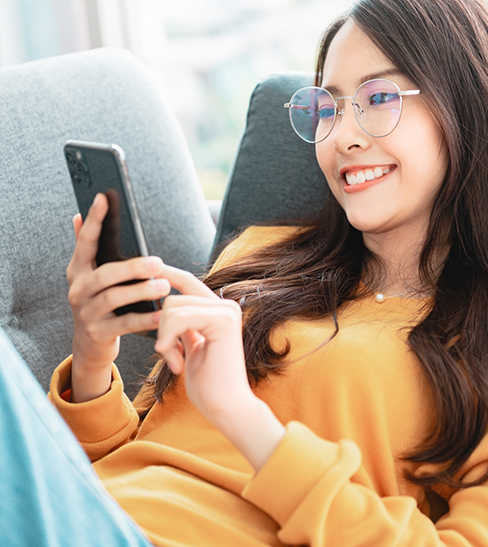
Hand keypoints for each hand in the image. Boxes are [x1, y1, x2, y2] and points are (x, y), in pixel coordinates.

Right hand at [66, 193, 170, 401]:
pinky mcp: (98, 333)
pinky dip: (145, 319)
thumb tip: (77, 216)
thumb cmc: (99, 303)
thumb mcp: (90, 277)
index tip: (104, 197)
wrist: (90, 346)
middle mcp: (79, 289)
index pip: (85, 241)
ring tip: (164, 286)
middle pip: (105, 274)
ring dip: (141, 290)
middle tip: (157, 262)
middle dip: (132, 266)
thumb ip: (86, 249)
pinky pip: (124, 324)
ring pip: (114, 298)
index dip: (94, 220)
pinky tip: (162, 314)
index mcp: (79, 270)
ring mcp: (86, 312)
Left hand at [155, 266, 285, 469]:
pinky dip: (169, 340)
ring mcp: (226, 311)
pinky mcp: (223, 321)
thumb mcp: (189, 346)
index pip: (187, 283)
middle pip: (172, 297)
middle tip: (168, 354)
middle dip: (161, 327)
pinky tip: (176, 362)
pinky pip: (180, 318)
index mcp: (218, 310)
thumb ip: (182, 324)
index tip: (146, 267)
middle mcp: (225, 306)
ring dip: (165, 338)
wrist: (226, 407)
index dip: (166, 274)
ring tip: (176, 361)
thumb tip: (164, 304)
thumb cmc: (208, 383)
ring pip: (172, 306)